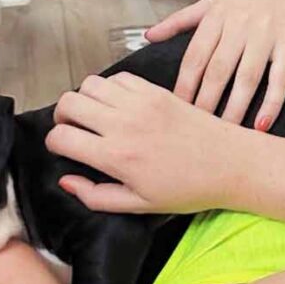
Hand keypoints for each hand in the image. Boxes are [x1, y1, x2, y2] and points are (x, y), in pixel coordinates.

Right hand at [46, 73, 255, 213]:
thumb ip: (97, 196)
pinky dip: (109, 88)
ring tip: (94, 116)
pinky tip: (118, 105)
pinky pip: (117, 77)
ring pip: (89, 84)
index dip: (54, 144)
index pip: (61, 137)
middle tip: (72, 129)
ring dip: (84, 99)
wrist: (229, 164)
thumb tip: (67, 180)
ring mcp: (141, 103)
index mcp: (117, 156)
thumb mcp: (139, 205)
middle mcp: (124, 124)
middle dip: (62, 116)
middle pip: (68, 103)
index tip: (64, 150)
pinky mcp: (156, 90)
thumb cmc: (188, 189)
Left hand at [145, 0, 284, 129]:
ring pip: (247, 78)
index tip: (173, 112)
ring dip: (235, 108)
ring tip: (225, 134)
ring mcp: (266, 34)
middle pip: (218, 71)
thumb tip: (148, 36)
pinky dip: (272, 102)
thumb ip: (181, 20)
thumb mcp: (215, 1)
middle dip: (205, 103)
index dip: (184, 86)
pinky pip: (280, 78)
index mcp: (217, 16)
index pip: (195, 57)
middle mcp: (239, 24)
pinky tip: (262, 125)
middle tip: (195, 133)